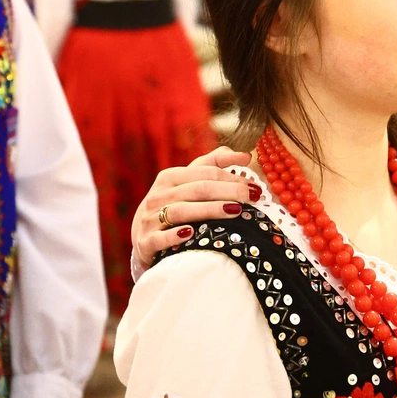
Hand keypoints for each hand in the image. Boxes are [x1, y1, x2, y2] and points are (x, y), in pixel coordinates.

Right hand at [131, 146, 254, 271]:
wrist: (142, 236)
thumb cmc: (173, 204)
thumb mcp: (189, 182)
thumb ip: (214, 165)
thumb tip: (246, 156)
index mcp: (170, 177)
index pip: (206, 173)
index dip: (232, 177)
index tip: (254, 186)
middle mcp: (158, 195)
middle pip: (198, 189)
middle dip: (229, 192)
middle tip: (252, 197)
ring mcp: (150, 218)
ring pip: (181, 211)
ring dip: (210, 210)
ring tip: (235, 211)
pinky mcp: (146, 242)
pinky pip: (161, 238)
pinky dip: (175, 235)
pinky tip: (192, 233)